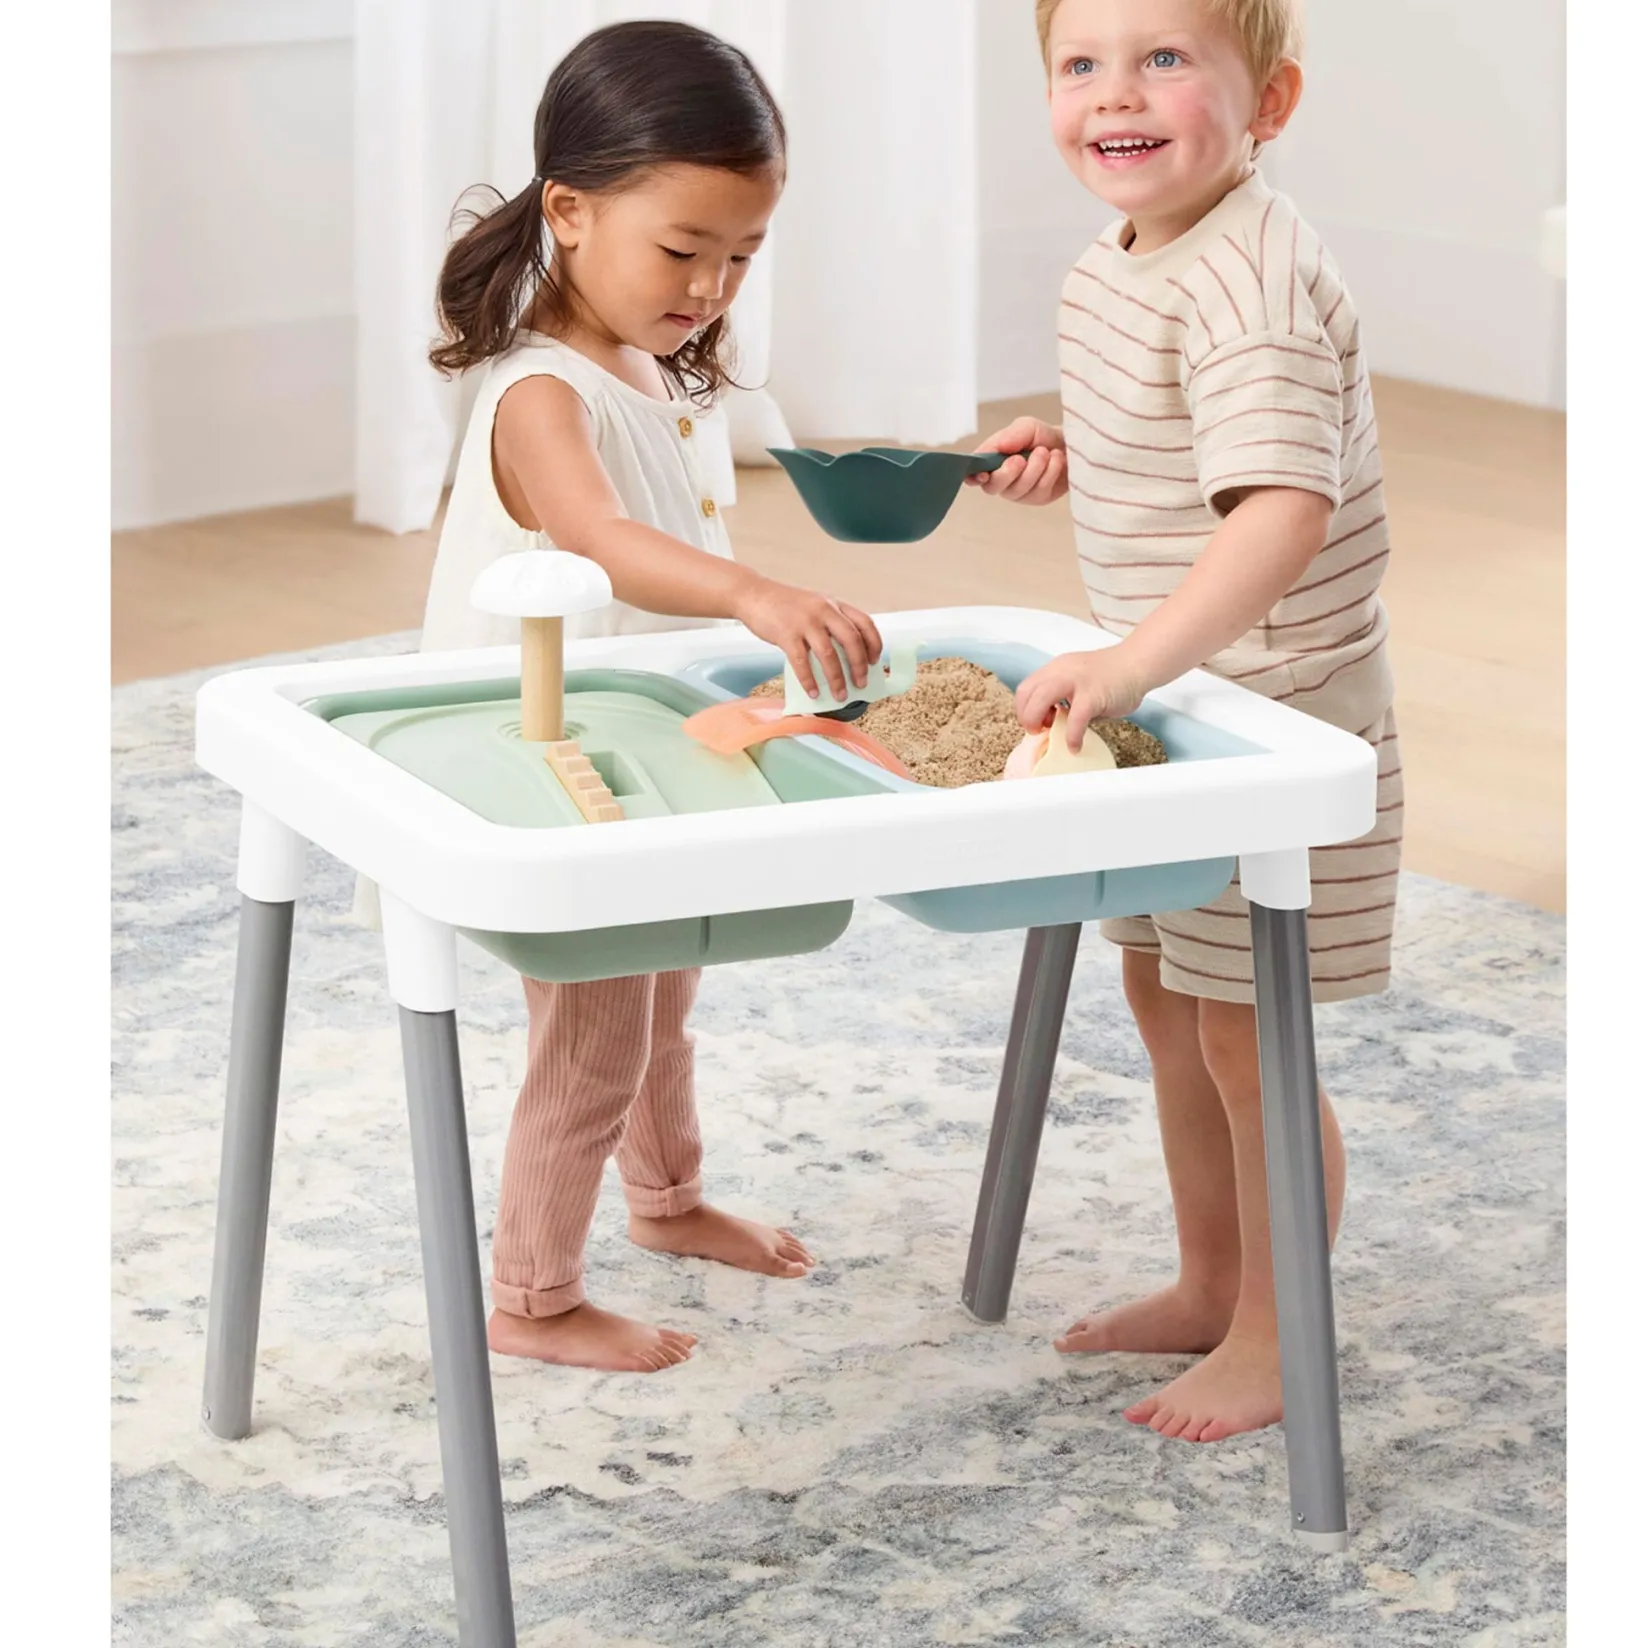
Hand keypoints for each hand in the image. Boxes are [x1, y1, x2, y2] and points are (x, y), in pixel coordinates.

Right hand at [734, 578, 883, 701]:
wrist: (754, 595)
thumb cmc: (785, 605)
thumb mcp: (815, 605)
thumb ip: (830, 623)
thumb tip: (846, 658)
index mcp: (834, 604)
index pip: (864, 622)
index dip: (874, 644)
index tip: (875, 661)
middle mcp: (824, 610)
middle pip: (851, 640)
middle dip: (859, 666)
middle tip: (861, 683)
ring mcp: (805, 622)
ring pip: (829, 655)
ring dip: (837, 679)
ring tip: (840, 695)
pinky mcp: (786, 634)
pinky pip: (802, 662)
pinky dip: (809, 681)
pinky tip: (813, 693)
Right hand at [964, 416, 1067, 504]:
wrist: (1071, 444)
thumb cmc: (1042, 436)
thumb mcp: (1028, 427)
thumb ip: (1014, 434)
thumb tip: (1001, 446)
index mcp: (991, 461)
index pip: (973, 473)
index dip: (973, 477)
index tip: (984, 474)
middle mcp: (1002, 480)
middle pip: (992, 487)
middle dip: (1007, 473)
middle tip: (1021, 459)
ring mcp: (1019, 492)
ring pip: (1018, 489)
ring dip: (1034, 468)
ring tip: (1045, 452)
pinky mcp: (1038, 498)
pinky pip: (1039, 490)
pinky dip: (1050, 471)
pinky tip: (1056, 460)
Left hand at [1016, 648, 1148, 749]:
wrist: (1137, 664)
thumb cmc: (1111, 678)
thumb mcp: (1078, 682)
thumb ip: (1064, 699)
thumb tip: (1052, 724)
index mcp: (1055, 669)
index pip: (1026, 688)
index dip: (1024, 709)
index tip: (1036, 722)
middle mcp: (1061, 672)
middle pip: (1027, 693)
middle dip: (1026, 717)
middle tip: (1038, 731)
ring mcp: (1076, 681)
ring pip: (1041, 700)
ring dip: (1037, 721)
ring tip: (1049, 735)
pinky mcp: (1092, 695)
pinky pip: (1074, 719)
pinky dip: (1071, 736)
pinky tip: (1075, 746)